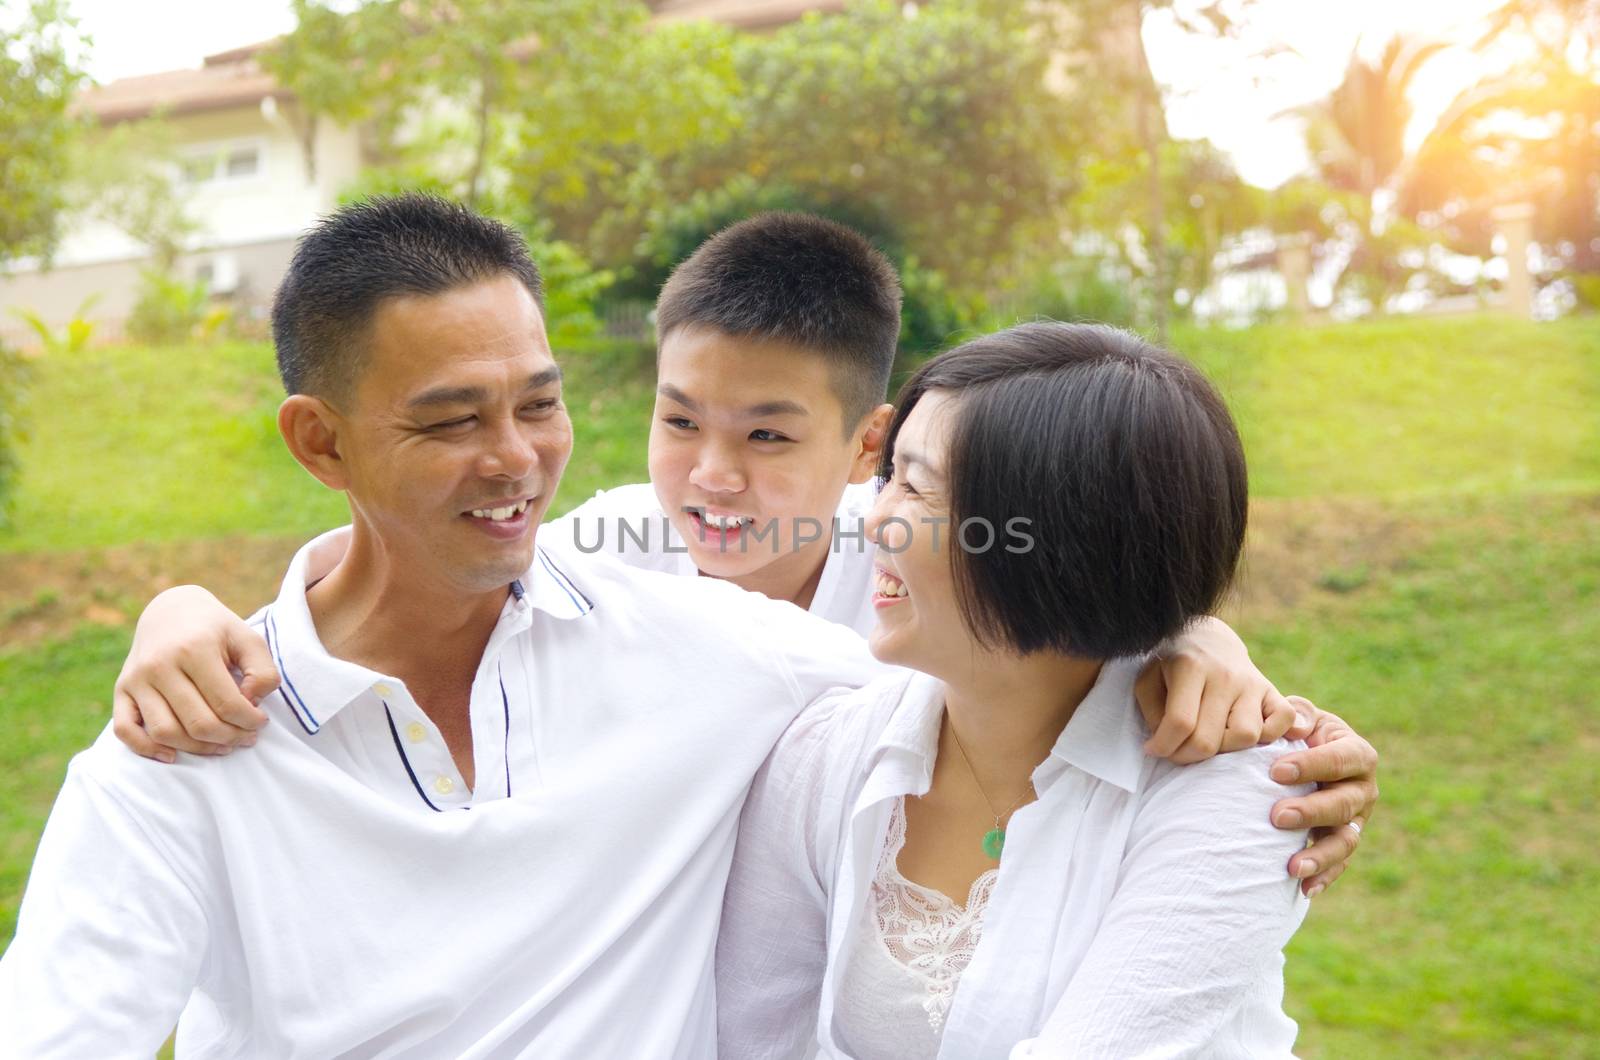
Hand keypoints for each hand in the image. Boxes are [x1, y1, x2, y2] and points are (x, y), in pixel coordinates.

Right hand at [112, 585, 278, 761]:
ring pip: (165, 732)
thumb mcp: (248, 639)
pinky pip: (125, 730)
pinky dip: (146, 749)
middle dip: (230, 737)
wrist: (171, 610)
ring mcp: (137, 678)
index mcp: (195, 649)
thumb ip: (262, 671)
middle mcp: (160, 664)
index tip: (261, 721)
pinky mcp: (121, 689)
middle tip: (246, 737)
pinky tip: (173, 755)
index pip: (227, 703)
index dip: (250, 721)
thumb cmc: (216, 630)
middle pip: (198, 723)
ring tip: (222, 745)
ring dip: (198, 748)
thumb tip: (252, 703)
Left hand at [1135, 619, 1311, 764]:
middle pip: (1210, 739)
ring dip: (1225, 749)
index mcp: (1191, 667)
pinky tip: (1242, 733)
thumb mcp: (1148, 680)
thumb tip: (1164, 745)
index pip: (1180, 723)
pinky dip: (1269, 736)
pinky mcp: (1273, 691)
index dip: (1164, 746)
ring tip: (1209, 739)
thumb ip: (1152, 713)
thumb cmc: (1173, 666)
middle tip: (1177, 751)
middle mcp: (1225, 675)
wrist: (1208, 639)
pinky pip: (1283, 723)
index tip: (1153, 749)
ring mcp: (1252, 683)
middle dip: (1187, 756)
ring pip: (1246, 736)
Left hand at [1268, 699, 1378, 896]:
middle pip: (1344, 804)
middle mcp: (1364, 789)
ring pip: (1345, 840)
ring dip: (1320, 854)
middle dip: (1311, 811)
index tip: (1275, 772)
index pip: (1341, 758)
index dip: (1311, 765)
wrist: (1299, 757)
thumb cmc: (1296, 732)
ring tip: (1292, 866)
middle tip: (1277, 816)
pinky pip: (1338, 865)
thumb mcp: (1298, 715)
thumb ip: (1296, 714)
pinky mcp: (1343, 842)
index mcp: (1357, 752)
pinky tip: (1304, 889)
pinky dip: (1323, 878)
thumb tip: (1294, 727)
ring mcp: (1357, 820)